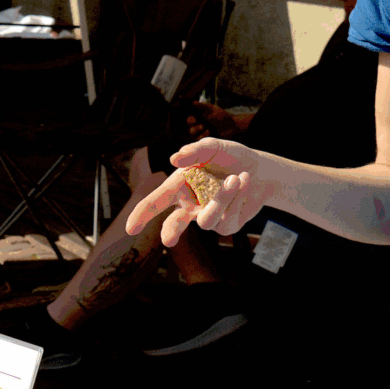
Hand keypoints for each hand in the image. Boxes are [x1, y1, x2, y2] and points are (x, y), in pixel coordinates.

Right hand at [126, 137, 267, 246]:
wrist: (260, 170)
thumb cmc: (231, 158)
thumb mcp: (215, 148)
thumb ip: (196, 150)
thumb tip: (174, 159)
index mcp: (179, 187)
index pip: (156, 202)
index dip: (141, 215)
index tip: (129, 229)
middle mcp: (190, 206)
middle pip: (174, 224)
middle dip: (171, 232)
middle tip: (168, 241)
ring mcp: (208, 217)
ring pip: (206, 221)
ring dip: (221, 199)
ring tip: (236, 178)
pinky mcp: (226, 225)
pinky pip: (227, 220)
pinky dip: (237, 198)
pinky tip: (244, 182)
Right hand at [184, 101, 234, 139]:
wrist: (232, 126)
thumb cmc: (222, 116)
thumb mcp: (213, 109)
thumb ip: (203, 106)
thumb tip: (193, 102)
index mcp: (199, 119)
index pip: (190, 120)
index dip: (191, 120)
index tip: (195, 120)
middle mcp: (199, 127)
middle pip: (191, 129)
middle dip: (196, 128)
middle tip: (203, 126)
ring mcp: (202, 135)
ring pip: (195, 137)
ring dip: (200, 133)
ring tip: (208, 130)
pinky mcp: (207, 141)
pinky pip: (201, 142)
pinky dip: (204, 138)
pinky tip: (210, 134)